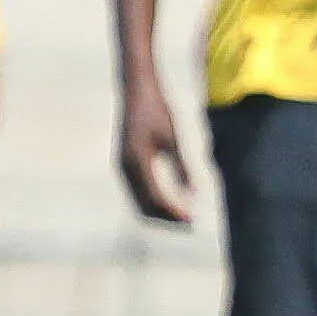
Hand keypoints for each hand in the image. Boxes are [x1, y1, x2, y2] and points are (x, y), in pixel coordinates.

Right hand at [117, 79, 193, 226]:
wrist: (135, 90)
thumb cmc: (157, 110)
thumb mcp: (173, 138)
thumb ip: (183, 167)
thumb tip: (194, 195)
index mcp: (137, 162)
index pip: (156, 199)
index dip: (175, 213)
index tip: (194, 220)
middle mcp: (125, 168)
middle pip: (144, 206)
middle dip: (167, 219)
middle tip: (191, 225)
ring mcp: (122, 167)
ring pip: (139, 201)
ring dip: (161, 213)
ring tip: (184, 217)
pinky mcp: (124, 164)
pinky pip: (137, 192)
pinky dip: (153, 202)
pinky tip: (171, 202)